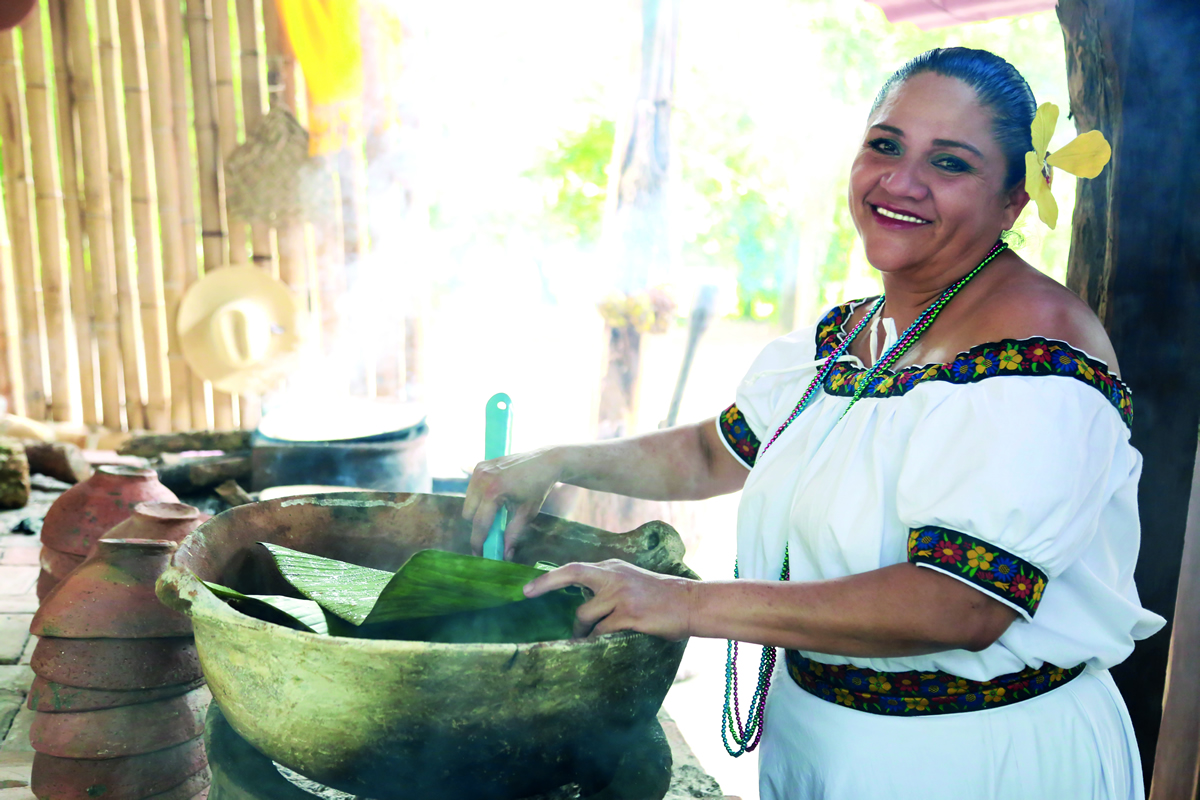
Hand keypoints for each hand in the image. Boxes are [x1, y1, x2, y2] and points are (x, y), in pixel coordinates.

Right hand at [463, 448, 562, 556]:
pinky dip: (479, 498)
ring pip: (468, 502)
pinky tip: (496, 498)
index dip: (478, 542)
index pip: (479, 523)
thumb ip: (513, 534)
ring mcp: (479, 470)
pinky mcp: (480, 466)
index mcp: (493, 491)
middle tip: (493, 530)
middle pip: (468, 514)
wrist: (546, 461)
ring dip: (477, 511)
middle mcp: (482, 479)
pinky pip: (472, 489)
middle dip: (478, 525)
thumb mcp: (527, 513)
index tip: (479, 555)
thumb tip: (505, 555)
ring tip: (497, 512)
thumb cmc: (539, 487)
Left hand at [523, 559, 695, 640]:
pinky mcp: (629, 614)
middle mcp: (614, 577)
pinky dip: (596, 640)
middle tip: (527, 594)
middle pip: (572, 574)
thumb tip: (583, 605)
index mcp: (613, 568)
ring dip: (582, 631)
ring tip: (586, 639)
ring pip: (585, 615)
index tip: (527, 588)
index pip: (575, 568)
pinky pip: (601, 631)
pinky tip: (599, 645)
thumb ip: (608, 588)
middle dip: (546, 583)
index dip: (549, 577)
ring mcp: (621, 594)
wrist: (690, 603)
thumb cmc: (662, 598)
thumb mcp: (632, 582)